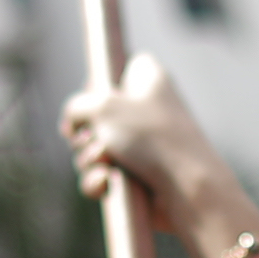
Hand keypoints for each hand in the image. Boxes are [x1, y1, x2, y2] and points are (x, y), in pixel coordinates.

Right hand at [62, 54, 258, 257]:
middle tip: (94, 138)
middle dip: (85, 132)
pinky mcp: (137, 176)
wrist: (187, 188)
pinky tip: (106, 183)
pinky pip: (102, 175)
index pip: (117, 68)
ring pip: (94, 148)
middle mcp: (146, 109)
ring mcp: (142, 145)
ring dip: (89, 158)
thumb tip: (71, 124)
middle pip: (96, 114)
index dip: (98, 83)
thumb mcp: (102, 106)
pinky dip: (98, 180)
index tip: (91, 96)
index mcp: (148, 79)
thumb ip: (75, 106)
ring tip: (106, 163)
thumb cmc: (151, 137)